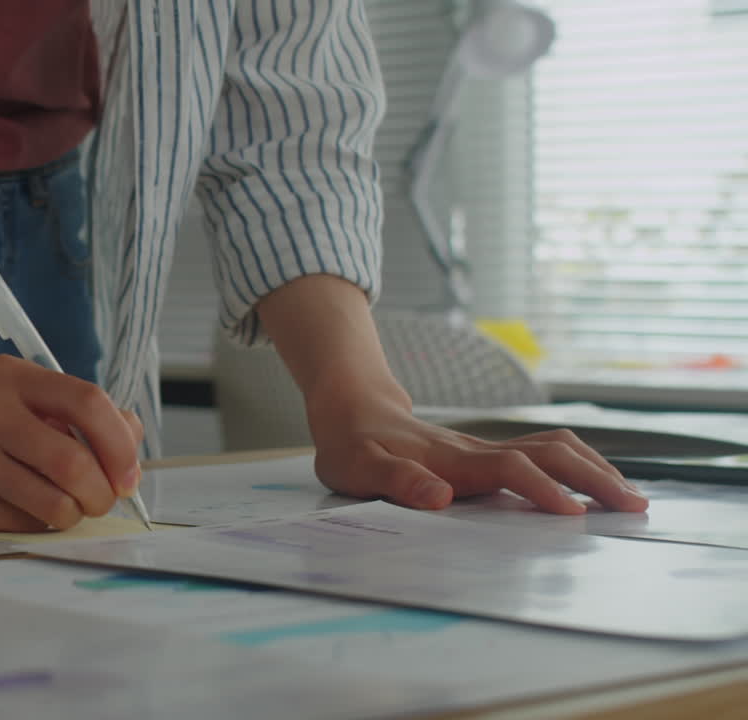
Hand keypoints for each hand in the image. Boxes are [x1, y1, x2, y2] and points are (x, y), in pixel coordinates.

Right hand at [0, 355, 144, 530]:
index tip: (128, 474)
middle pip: (70, 461)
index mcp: (11, 377)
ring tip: (67, 509)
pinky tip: (27, 513)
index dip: (119, 444)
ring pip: (50, 503)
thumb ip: (81, 415)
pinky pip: (19, 526)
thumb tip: (131, 443)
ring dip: (73, 516)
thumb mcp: (26, 399)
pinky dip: (38, 527)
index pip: (86, 402)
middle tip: (101, 501)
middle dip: (100, 493)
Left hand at [308, 394, 649, 513]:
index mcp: (451, 460)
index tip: (574, 514)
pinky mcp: (488, 453)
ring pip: (553, 447)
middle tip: (634, 507)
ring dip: (594, 468)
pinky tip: (597, 485)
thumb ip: (395, 481)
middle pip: (549, 452)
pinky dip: (579, 465)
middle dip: (593, 477)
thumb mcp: (357, 468)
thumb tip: (438, 497)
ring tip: (631, 498)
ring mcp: (486, 449)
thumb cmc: (353, 446)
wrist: (353, 410)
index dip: (542, 488)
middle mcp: (478, 451)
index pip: (509, 469)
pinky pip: (544, 453)